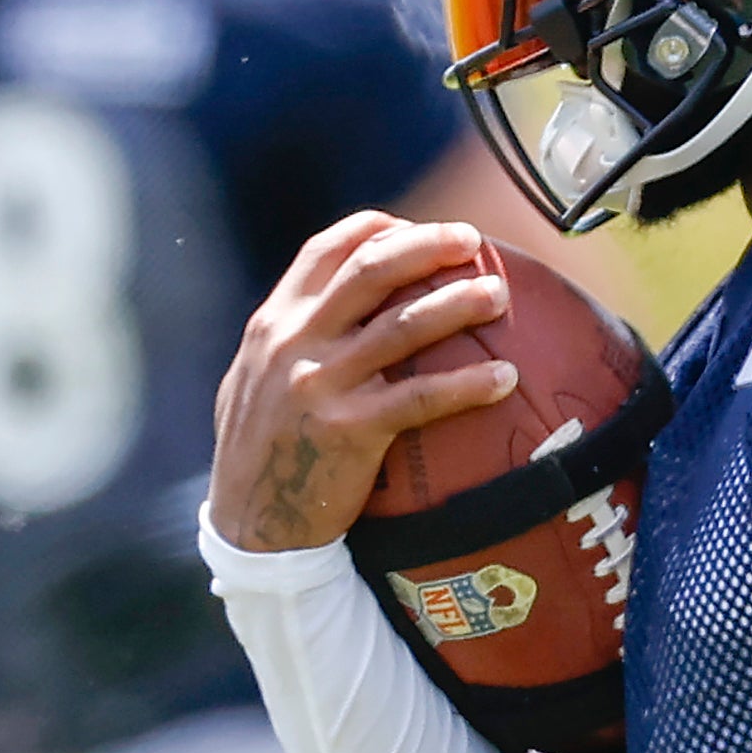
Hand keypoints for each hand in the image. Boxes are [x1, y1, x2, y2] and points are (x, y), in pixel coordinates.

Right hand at [206, 215, 522, 553]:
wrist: (246, 524)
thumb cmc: (259, 451)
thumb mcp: (254, 379)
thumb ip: (292, 340)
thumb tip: (340, 309)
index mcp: (273, 323)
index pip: (326, 250)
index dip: (378, 228)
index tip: (418, 228)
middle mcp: (294, 342)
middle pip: (371, 268)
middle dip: (428, 245)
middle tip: (472, 242)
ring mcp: (321, 384)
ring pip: (403, 325)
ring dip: (458, 302)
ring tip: (498, 295)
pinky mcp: (349, 430)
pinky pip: (421, 397)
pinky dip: (469, 384)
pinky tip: (505, 378)